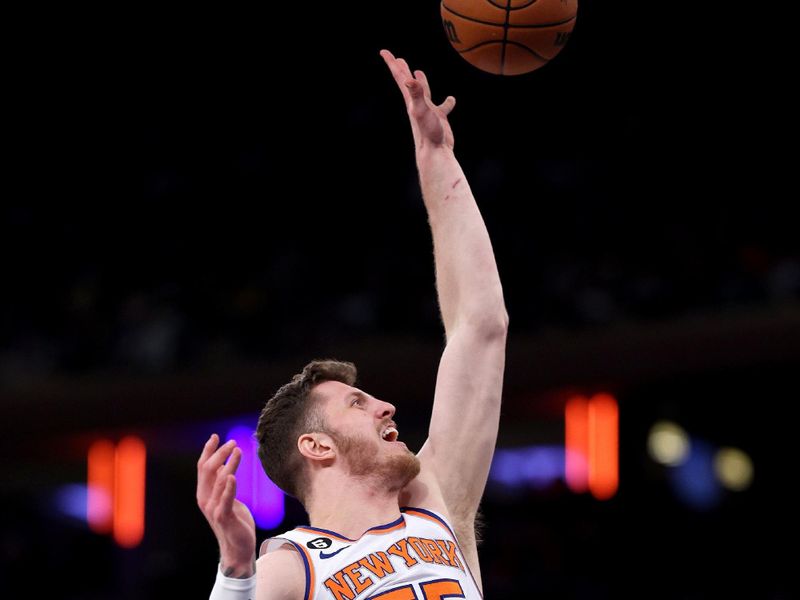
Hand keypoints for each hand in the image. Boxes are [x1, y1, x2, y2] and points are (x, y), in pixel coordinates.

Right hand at [196, 434, 256, 576]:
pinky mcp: (224, 517)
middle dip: (219, 453)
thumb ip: (223, 483)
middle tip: (232, 442)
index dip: (208, 451)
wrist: (237, 548)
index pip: (202, 467)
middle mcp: (205, 498)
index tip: (215, 436)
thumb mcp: (226, 497)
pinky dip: (228, 488)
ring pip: (219, 480)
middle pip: (208, 470)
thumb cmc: (234, 521)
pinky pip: (225, 499)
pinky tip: (233, 476)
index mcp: (204, 492)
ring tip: (238, 450)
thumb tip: (225, 465)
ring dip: (229, 464)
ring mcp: (213, 508)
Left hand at [380, 49, 455, 150]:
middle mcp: (417, 103)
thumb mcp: (421, 110)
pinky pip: (443, 107)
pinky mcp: (438, 119)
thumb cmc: (427, 132)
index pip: (400, 76)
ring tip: (418, 71)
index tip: (384, 51)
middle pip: (407, 81)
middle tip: (396, 58)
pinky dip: (447, 102)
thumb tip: (408, 78)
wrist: (435, 152)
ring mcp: (428, 111)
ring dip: (420, 81)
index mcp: (410, 99)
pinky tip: (451, 100)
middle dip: (401, 69)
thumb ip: (416, 94)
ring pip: (424, 92)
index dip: (392, 63)